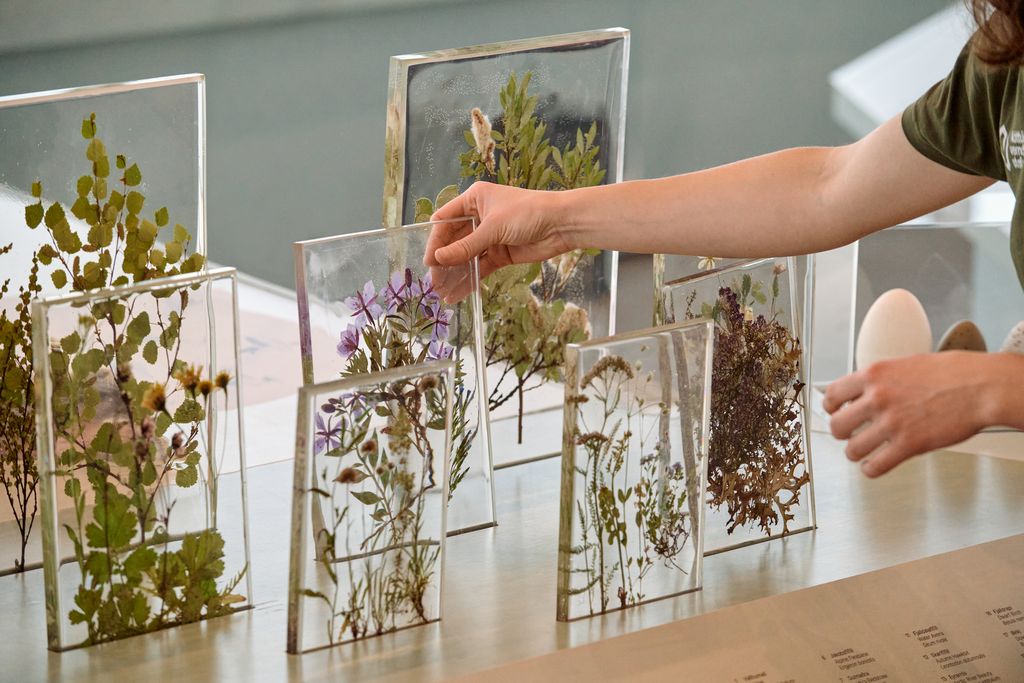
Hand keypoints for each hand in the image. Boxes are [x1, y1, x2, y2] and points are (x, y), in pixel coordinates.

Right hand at [424, 182, 572, 281]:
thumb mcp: (493, 228)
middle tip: (434, 282)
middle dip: (444, 262)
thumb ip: (466, 246)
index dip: (435, 241)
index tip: (429, 261)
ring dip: (455, 274)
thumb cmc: (528, 213)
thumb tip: (439, 259)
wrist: (562, 224)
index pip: (445, 220)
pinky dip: (471, 279)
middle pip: (453, 241)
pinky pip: (481, 267)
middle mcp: (479, 217)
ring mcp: (490, 237)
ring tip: (442, 293)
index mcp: (474, 200)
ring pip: (466, 257)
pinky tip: (459, 293)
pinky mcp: (501, 254)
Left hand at [823, 351, 1004, 476]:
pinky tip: (875, 465)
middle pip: (836, 425)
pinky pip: (875, 466)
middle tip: (850, 433)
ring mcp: (892, 422)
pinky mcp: (909, 445)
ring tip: (864, 451)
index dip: (832, 407)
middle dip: (842, 432)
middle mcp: (877, 398)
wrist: (982, 387)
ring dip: (856, 452)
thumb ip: (882, 378)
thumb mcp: (906, 364)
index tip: (836, 412)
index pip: (832, 394)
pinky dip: (871, 469)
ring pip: (852, 449)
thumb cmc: (953, 373)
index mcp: (874, 374)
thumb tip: (866, 390)